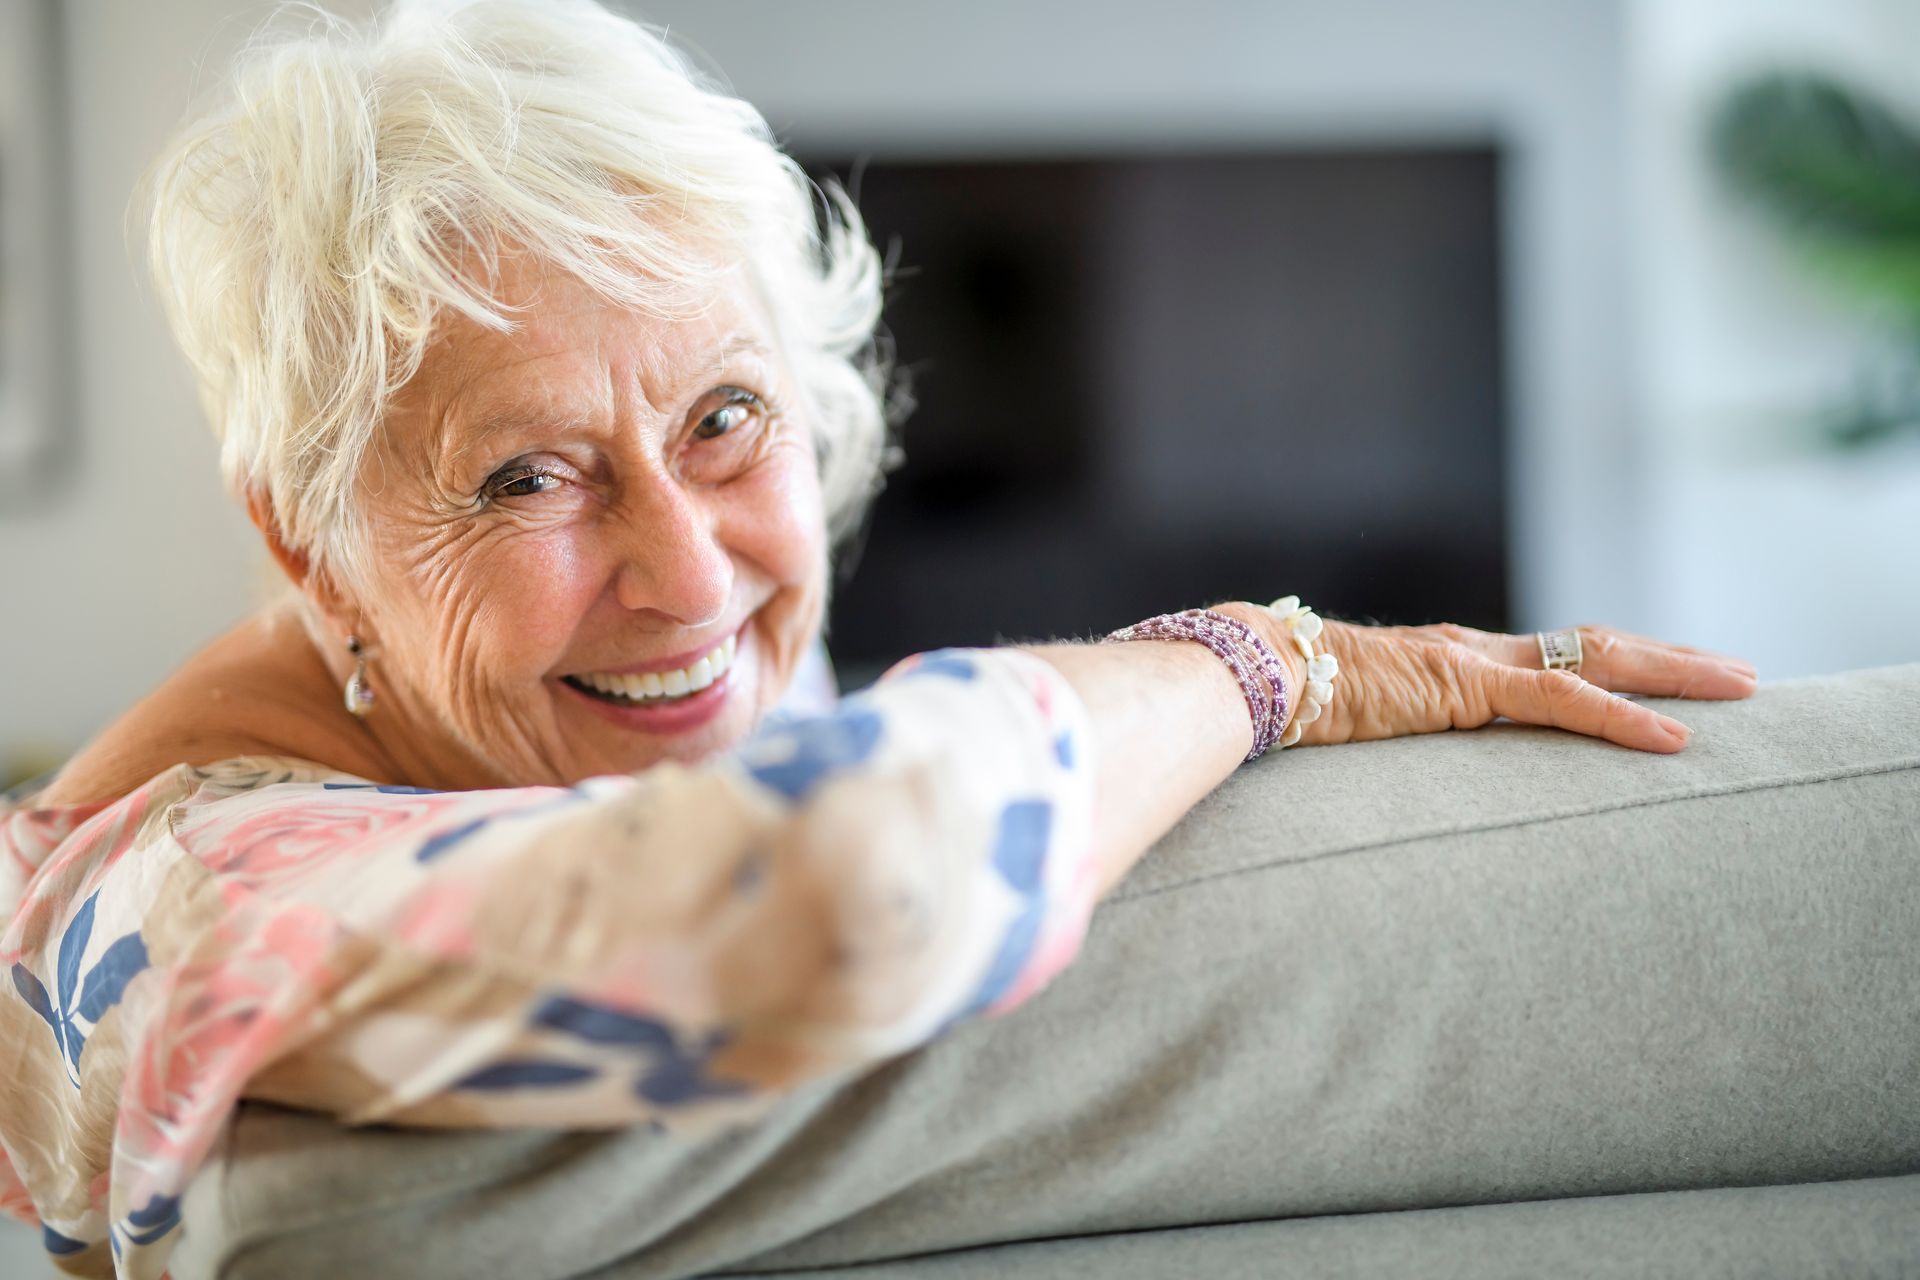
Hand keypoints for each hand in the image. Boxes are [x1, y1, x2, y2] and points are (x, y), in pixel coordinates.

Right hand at [1276, 618, 1757, 753]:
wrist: (1247, 677)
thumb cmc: (1283, 710)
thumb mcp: (1354, 737)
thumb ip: (1387, 753)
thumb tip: (1384, 807)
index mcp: (1451, 662)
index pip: (1555, 658)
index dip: (1619, 667)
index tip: (1670, 683)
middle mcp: (1473, 650)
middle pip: (1595, 644)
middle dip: (1672, 660)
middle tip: (1740, 676)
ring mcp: (1472, 660)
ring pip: (1598, 657)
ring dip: (1675, 673)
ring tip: (1738, 687)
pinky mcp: (1463, 682)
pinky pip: (1562, 698)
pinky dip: (1623, 719)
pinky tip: (1674, 739)